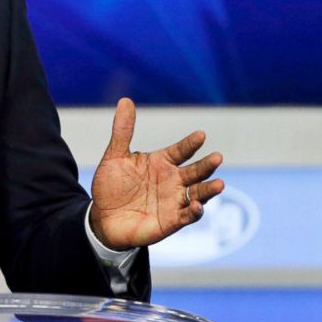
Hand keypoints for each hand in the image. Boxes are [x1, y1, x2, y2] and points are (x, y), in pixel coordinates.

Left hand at [89, 98, 223, 250]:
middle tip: (218, 157)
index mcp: (161, 163)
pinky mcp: (171, 221)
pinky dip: (194, 212)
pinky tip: (197, 205)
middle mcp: (172, 181)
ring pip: (198, 194)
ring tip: (219, 184)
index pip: (181, 150)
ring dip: (209, 190)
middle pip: (195, 172)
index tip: (201, 135)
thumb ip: (123, 131)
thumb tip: (125, 100)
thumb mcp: (115, 156)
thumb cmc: (111, 185)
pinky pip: (187, 216)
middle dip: (207, 165)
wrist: (102, 217)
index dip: (190, 143)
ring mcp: (174, 201)